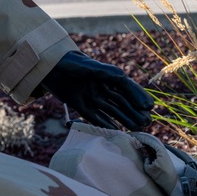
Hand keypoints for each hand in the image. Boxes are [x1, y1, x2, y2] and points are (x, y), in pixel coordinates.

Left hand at [39, 50, 153, 129]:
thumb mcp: (88, 66)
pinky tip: (118, 132)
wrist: (47, 68)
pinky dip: (107, 125)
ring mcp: (92, 97)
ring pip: (112, 111)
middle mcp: (102, 87)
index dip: (138, 96)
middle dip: (135, 111)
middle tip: (147, 122)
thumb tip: (123, 77)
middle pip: (122, 101)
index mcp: (106, 75)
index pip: (127, 87)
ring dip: (125, 119)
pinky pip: (97, 118)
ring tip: (138, 128)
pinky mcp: (81, 106)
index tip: (148, 107)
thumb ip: (105, 71)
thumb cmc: (69, 62)